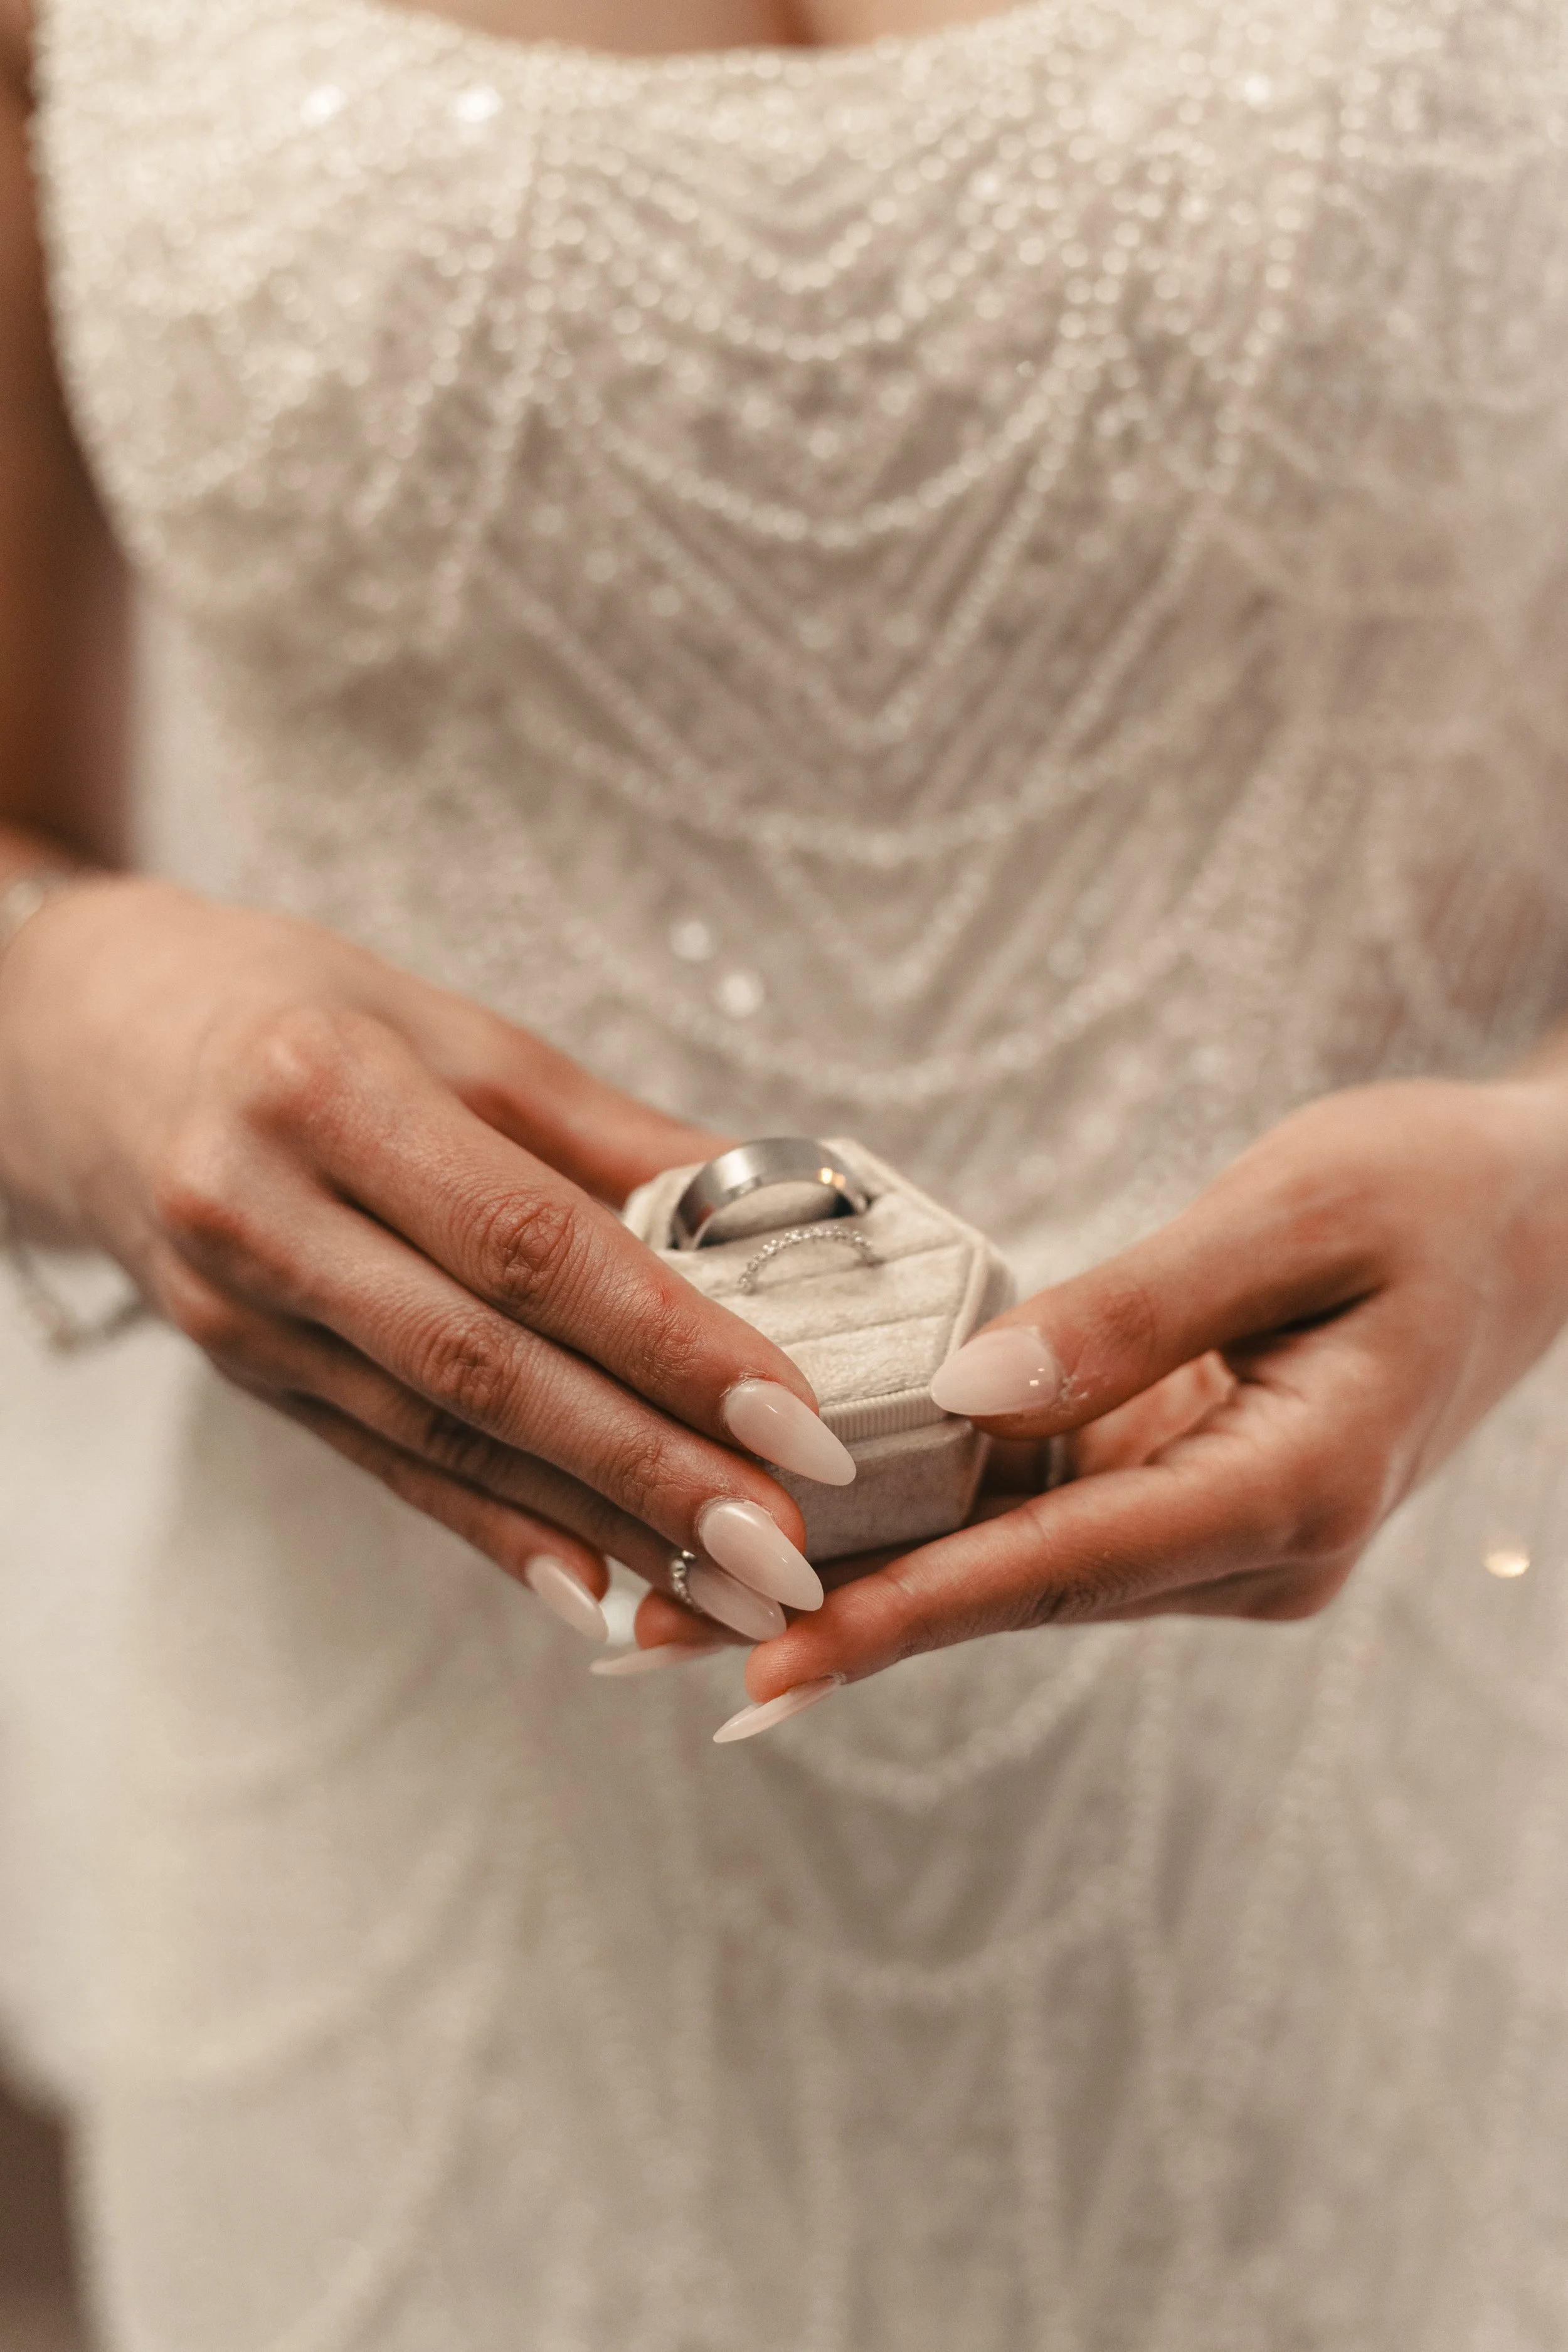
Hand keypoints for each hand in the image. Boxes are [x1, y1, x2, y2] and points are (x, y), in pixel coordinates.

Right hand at [0, 878, 850, 1636]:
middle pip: (485, 1365)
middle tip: (785, 1546)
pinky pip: (387, 1465)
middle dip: (649, 1468)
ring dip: (596, 1524)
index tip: (793, 1417)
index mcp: (327, 1091)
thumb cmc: (291, 1009)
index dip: (668, 1339)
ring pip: (442, 1438)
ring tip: (726, 1587)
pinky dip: (498, 1529)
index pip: (527, 1241)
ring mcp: (239, 1312)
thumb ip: (603, 1130)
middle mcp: (264, 1213)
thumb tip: (769, 1203)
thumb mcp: (445, 1024)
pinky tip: (594, 1590)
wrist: (86, 1046)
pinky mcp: (244, 1374)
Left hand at [712, 1075, 1567, 1712]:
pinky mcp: (1195, 1498)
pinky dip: (930, 1526)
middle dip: (832, 1614)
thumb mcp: (1295, 1214)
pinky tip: (811, 1522)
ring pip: (1013, 1569)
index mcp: (1291, 1489)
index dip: (900, 1612)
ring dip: (859, 1579)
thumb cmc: (1433, 1194)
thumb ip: (1135, 1309)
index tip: (759, 1656)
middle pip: (1009, 1591)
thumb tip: (967, 1390)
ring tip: (676, 1592)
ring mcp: (1225, 1536)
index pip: (1056, 1566)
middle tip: (645, 1638)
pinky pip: (1043, 1521)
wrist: (1543, 1216)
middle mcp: (1255, 1549)